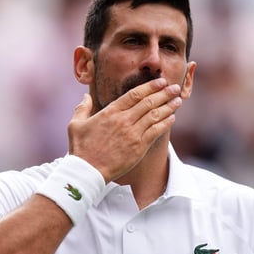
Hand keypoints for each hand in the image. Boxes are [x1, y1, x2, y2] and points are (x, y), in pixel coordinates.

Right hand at [67, 78, 181, 182]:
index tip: (160, 82)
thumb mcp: (75, 125)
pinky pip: (156, 131)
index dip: (150, 86)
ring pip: (155, 115)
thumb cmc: (81, 149)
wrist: (87, 171)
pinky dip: (165, 123)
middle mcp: (123, 120)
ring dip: (168, 107)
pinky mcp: (138, 147)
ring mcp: (132, 134)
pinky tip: (172, 118)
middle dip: (164, 93)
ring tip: (178, 101)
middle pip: (148, 102)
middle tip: (174, 87)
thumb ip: (82, 108)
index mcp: (110, 112)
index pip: (134, 94)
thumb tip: (86, 96)